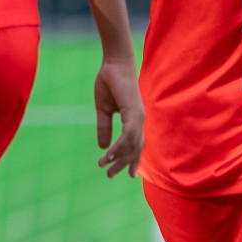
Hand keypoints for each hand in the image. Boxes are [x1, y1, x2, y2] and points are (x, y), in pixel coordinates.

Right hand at [94, 59, 145, 177]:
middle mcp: (139, 120)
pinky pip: (128, 134)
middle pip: (135, 148)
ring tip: (105, 167)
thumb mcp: (103, 110)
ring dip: (118, 157)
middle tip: (110, 176)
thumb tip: (104, 147)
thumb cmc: (109, 83)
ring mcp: (138, 116)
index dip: (133, 160)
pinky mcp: (133, 111)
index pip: (136, 144)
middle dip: (123, 164)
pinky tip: (110, 154)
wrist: (113, 65)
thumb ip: (104, 127)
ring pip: (132, 144)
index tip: (130, 176)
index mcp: (134, 120)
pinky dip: (120, 146)